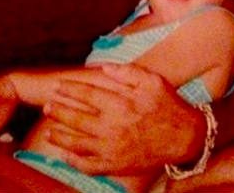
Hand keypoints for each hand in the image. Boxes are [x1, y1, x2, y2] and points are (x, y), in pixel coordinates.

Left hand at [42, 63, 203, 174]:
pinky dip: (74, 161)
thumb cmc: (169, 106)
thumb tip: (103, 67)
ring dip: (60, 135)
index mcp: (121, 104)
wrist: (186, 138)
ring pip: (78, 143)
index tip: (57, 86)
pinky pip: (89, 166)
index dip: (69, 90)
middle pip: (77, 118)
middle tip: (47, 105)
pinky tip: (64, 154)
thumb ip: (128, 72)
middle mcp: (114, 127)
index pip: (87, 95)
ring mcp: (113, 148)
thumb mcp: (153, 81)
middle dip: (58, 111)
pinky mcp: (117, 165)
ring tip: (49, 129)